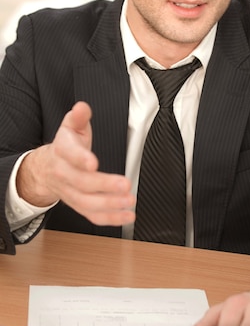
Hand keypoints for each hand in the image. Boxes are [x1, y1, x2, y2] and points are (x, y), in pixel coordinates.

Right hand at [16, 101, 135, 225]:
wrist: (45, 169)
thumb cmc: (65, 146)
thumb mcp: (70, 127)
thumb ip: (78, 117)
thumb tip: (82, 107)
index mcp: (62, 151)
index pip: (69, 155)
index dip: (80, 159)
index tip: (93, 162)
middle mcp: (64, 174)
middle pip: (81, 182)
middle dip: (103, 185)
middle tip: (124, 184)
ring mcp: (70, 192)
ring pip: (87, 203)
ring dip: (109, 204)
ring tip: (128, 201)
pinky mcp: (79, 205)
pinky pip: (92, 215)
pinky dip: (110, 218)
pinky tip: (127, 216)